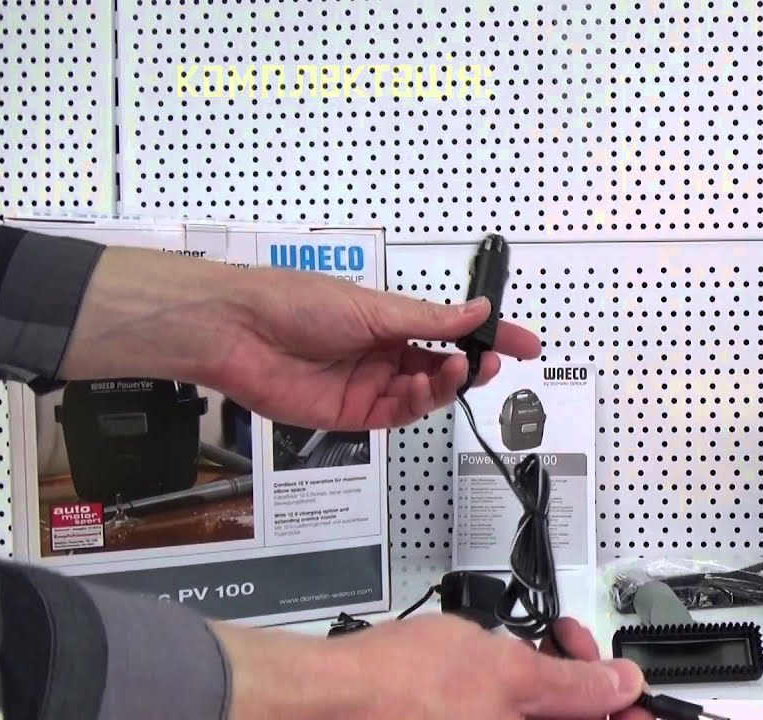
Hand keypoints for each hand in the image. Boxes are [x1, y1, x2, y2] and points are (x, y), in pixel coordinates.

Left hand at [59, 247, 540, 429]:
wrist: (237, 332)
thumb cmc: (295, 303)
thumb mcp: (373, 307)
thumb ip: (430, 319)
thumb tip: (478, 312)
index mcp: (389, 320)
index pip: (451, 330)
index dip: (489, 338)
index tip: (525, 345)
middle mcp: (382, 353)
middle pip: (442, 367)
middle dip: (471, 366)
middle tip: (492, 362)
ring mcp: (368, 385)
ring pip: (424, 395)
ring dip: (445, 384)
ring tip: (455, 369)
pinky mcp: (350, 416)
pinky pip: (396, 416)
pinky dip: (416, 403)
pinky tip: (422, 388)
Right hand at [212, 615, 652, 719]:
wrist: (331, 696)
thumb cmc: (403, 689)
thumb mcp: (507, 670)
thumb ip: (575, 684)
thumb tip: (624, 686)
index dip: (633, 712)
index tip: (637, 691)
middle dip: (589, 685)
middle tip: (575, 644)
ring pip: (541, 717)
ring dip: (554, 681)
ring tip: (542, 640)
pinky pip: (506, 718)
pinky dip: (518, 693)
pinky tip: (508, 658)